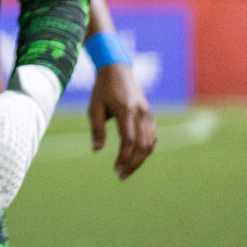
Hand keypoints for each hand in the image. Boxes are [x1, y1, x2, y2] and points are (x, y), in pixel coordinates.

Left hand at [89, 62, 156, 178]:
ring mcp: (148, 115)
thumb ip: (96, 128)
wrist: (117, 71)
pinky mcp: (150, 116)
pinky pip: (153, 138)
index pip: (128, 140)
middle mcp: (141, 113)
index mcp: (126, 110)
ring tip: (126, 170)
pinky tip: (135, 158)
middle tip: (121, 175)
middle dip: (133, 163)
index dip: (124, 157)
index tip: (115, 169)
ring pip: (150, 144)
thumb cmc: (102, 89)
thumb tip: (96, 150)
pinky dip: (146, 150)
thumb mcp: (94, 107)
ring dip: (140, 160)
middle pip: (142, 146)